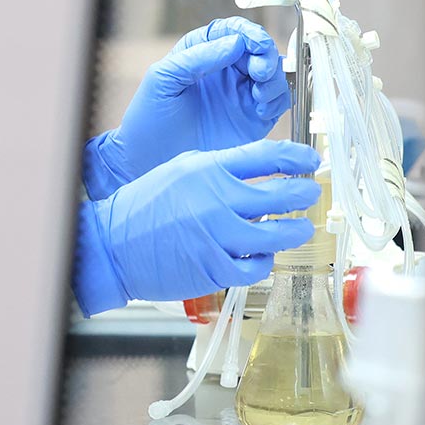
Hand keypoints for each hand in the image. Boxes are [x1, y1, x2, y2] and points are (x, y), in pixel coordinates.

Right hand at [73, 140, 319, 315]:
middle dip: (304, 194)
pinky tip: (261, 256)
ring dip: (295, 231)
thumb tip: (262, 173)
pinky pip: (256, 267)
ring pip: (276, 236)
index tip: (311, 161)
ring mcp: (217, 236)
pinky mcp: (214, 269)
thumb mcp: (181, 170)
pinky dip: (264, 262)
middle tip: (311, 194)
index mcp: (207, 170)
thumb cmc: (145, 206)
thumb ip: (220, 169)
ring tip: (300, 229)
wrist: (113, 245)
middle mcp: (216, 201)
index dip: (296, 157)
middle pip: (281, 195)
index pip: (266, 156)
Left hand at [84, 19, 292, 198]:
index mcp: (202, 53)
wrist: (149, 160)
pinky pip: (277, 102)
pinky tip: (261, 109)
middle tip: (259, 71)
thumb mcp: (163, 79)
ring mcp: (240, 95)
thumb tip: (234, 43)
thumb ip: (196, 57)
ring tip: (258, 93)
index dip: (248, 32)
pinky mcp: (252, 119)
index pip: (232, 32)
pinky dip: (277, 100)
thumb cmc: (148, 118)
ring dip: (273, 79)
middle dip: (265, 56)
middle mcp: (225, 71)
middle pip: (259, 51)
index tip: (253, 42)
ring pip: (273, 74)